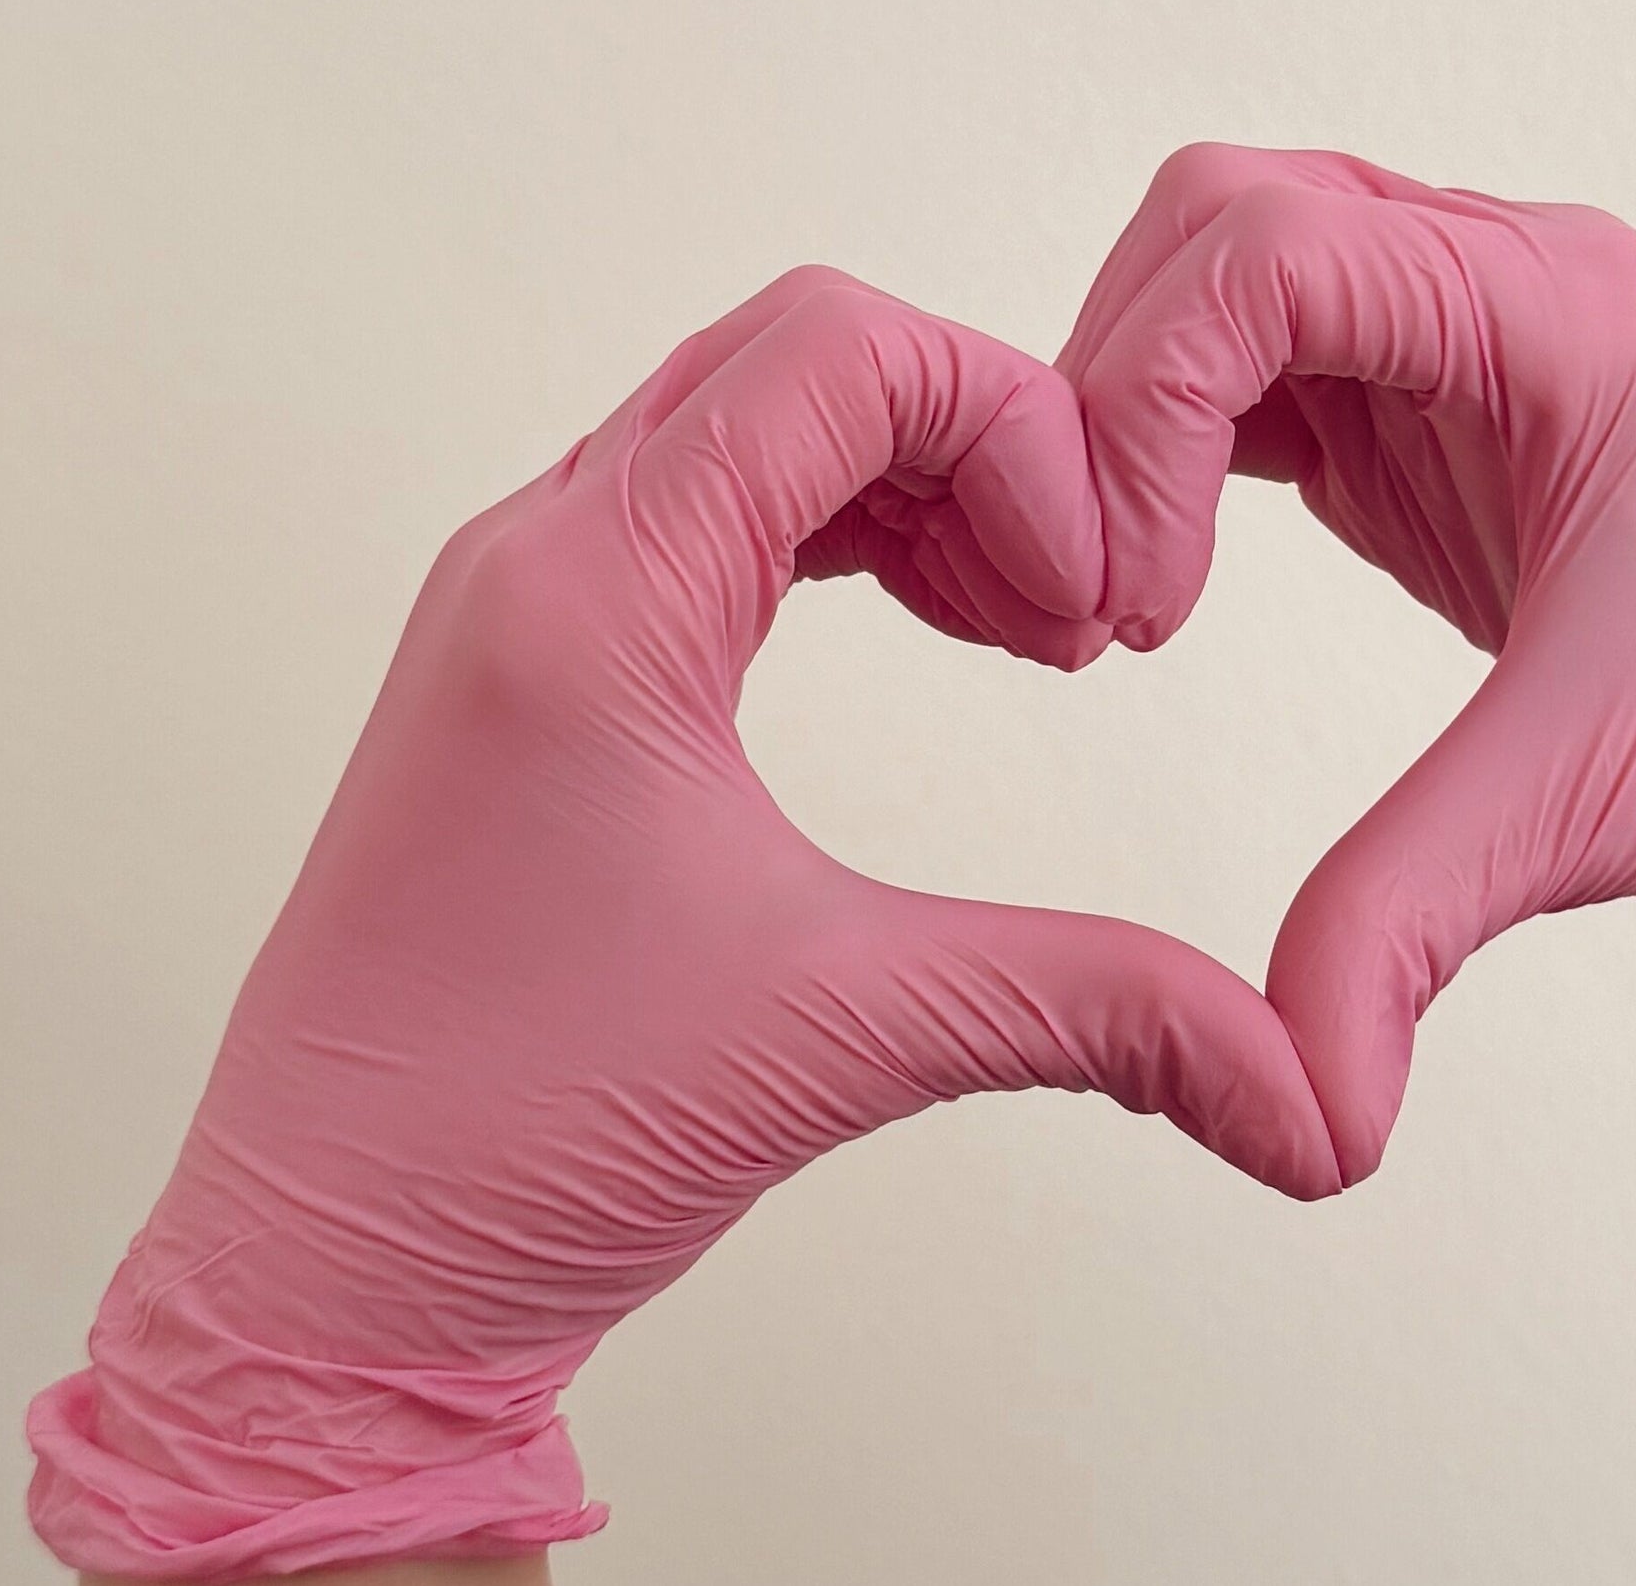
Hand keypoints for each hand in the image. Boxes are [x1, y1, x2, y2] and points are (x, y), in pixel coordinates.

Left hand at [28, 268, 1339, 1579]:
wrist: (323, 1282)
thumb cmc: (511, 1144)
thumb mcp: (848, 1036)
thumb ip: (1103, 1013)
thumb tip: (1312, 1097)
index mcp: (590, 595)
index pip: (837, 353)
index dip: (1017, 431)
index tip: (1092, 602)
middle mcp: (533, 561)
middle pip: (797, 361)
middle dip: (982, 449)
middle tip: (1082, 612)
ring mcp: (515, 612)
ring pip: (748, 430)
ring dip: (915, 491)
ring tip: (1032, 634)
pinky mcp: (525, 678)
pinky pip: (705, 518)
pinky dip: (840, 539)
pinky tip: (939, 637)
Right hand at [1058, 146, 1635, 1179]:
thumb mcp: (1597, 807)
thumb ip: (1406, 920)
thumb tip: (1293, 1113)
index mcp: (1563, 309)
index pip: (1268, 250)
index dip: (1147, 402)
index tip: (1138, 602)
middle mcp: (1515, 286)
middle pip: (1225, 222)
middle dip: (1119, 384)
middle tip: (1102, 594)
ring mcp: (1480, 349)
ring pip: (1233, 279)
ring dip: (1141, 410)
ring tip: (1123, 600)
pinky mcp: (1451, 429)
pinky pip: (1269, 373)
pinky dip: (1186, 450)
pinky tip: (1165, 588)